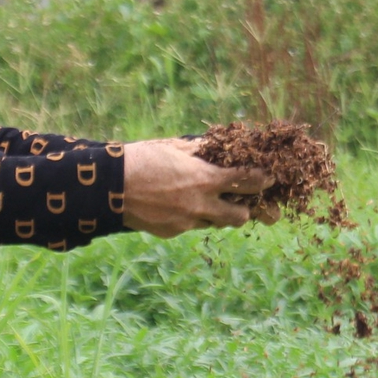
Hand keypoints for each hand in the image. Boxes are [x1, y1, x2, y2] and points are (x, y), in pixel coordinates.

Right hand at [121, 138, 273, 237]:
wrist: (109, 186)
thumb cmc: (142, 159)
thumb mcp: (174, 147)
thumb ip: (201, 150)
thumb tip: (219, 145)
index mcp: (204, 179)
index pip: (246, 181)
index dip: (262, 180)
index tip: (268, 178)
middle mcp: (200, 205)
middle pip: (240, 216)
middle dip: (245, 209)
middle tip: (241, 199)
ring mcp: (186, 222)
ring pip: (215, 223)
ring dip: (217, 213)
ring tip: (206, 200)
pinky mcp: (172, 232)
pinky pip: (191, 225)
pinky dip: (190, 216)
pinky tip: (176, 204)